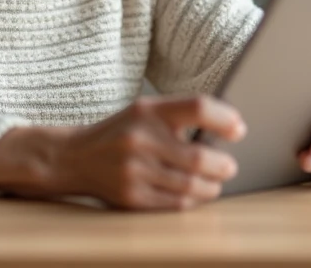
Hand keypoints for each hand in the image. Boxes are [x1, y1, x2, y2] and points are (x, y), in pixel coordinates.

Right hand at [0, 95, 246, 209]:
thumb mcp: (144, 111)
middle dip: (223, 165)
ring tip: (216, 181)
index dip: (225, 119)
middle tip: (228, 166)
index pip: (198, 107)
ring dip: (212, 186)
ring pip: (193, 186)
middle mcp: (141, 139)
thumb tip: (232, 126)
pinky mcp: (132, 197)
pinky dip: (193, 199)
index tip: (238, 130)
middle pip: (200, 157)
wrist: (72, 157)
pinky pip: (177, 203)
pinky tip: (196, 193)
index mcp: (148, 111)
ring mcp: (135, 171)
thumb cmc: (120, 132)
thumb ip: (180, 116)